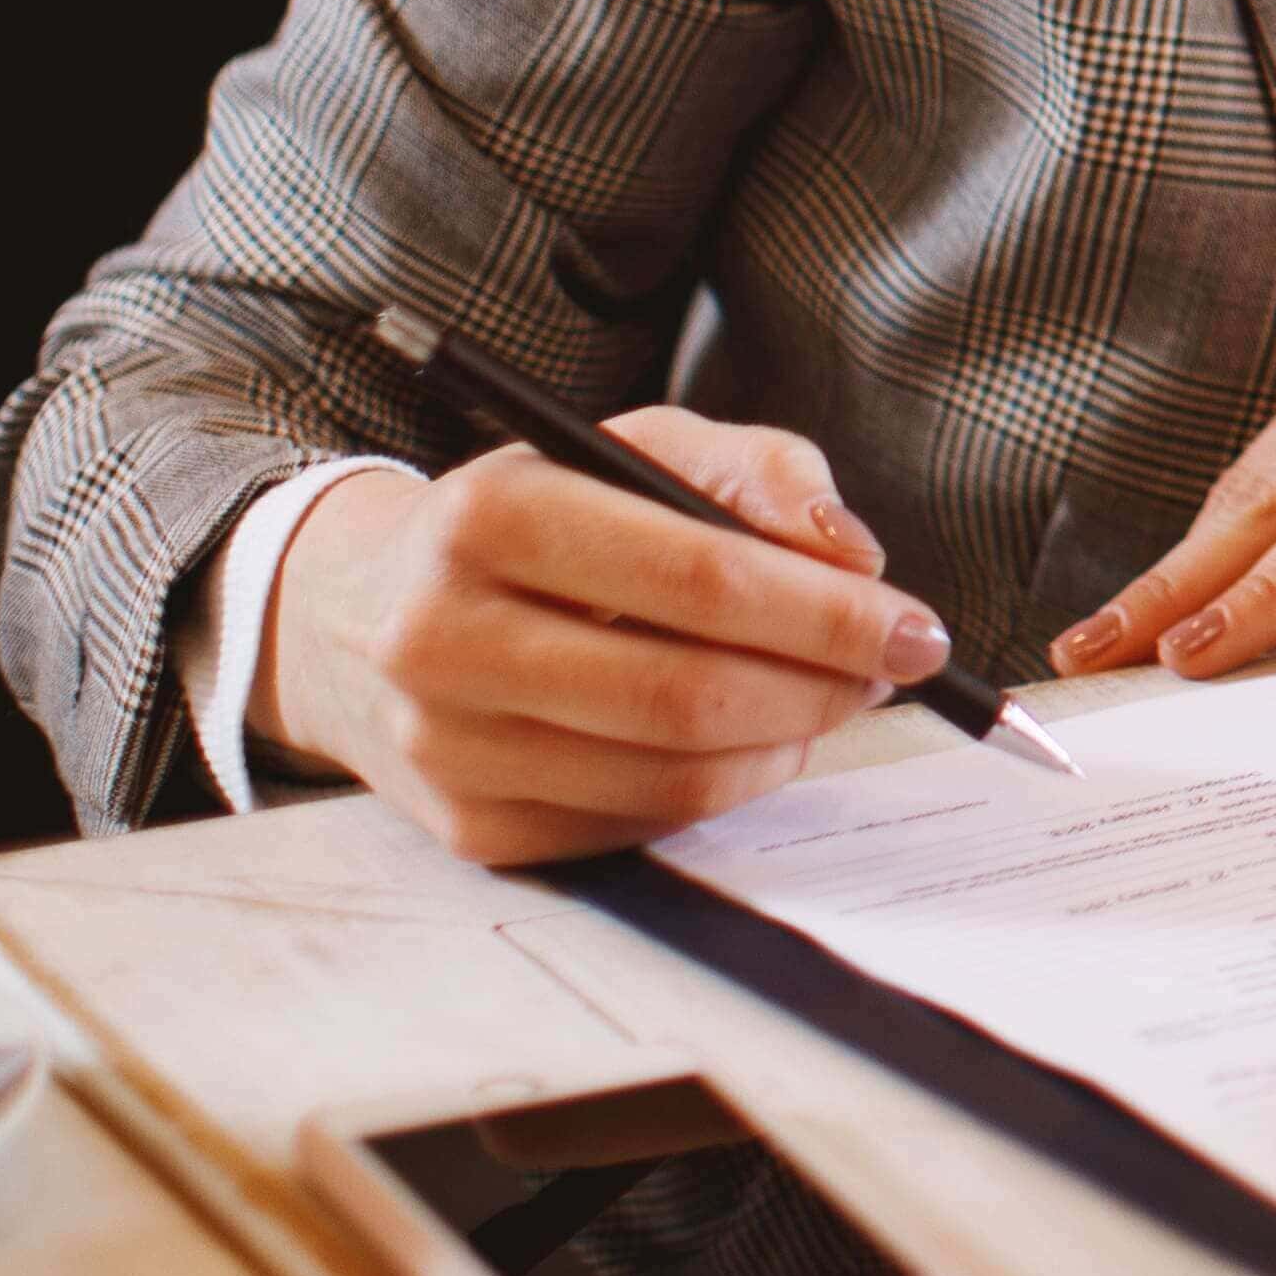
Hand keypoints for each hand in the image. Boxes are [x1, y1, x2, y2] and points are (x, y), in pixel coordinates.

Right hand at [261, 410, 945, 866]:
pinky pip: (638, 824)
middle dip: (823, 687)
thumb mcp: (634, 448)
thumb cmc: (534, 520)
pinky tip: (744, 741)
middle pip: (689, 695)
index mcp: (489, 517)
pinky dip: (722, 788)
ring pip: (672, 775)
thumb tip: (852, 556)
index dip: (828, 612)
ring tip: (825, 698)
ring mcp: (447, 747)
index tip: (916, 624)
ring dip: (786, 743)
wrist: (360, 614)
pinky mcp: (468, 827)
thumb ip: (760, 475)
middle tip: (888, 668)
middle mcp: (444, 637)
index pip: (699, 580)